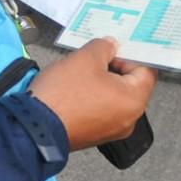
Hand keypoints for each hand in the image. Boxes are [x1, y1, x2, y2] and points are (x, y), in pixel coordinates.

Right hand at [29, 37, 155, 150]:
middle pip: (130, 84)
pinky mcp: (94, 135)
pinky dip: (92, 96)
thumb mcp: (86, 58)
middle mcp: (128, 120)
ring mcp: (111, 130)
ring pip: (114, 97)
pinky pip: (101, 109)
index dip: (131, 53)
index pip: (146, 70)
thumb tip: (110, 47)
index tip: (116, 45)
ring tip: (82, 69)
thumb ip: (104, 47)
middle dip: (114, 66)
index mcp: (134, 101)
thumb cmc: (63, 94)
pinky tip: (75, 86)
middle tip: (97, 53)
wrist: (34, 128)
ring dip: (101, 80)